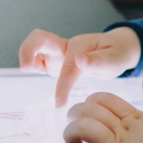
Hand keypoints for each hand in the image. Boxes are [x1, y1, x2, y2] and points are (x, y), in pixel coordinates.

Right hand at [19, 27, 140, 107]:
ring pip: (36, 46)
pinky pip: (38, 59)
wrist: (117, 49)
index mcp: (80, 46)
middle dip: (28, 49)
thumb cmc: (116, 54)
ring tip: (27, 69)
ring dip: (26, 54)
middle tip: (25, 68)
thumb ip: (97, 61)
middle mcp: (66, 47)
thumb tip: (78, 60)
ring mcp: (58, 53)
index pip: (67, 68)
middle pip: (40, 38)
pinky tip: (34, 71)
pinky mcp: (54, 61)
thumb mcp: (114, 59)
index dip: (62, 86)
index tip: (60, 104)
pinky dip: (31, 63)